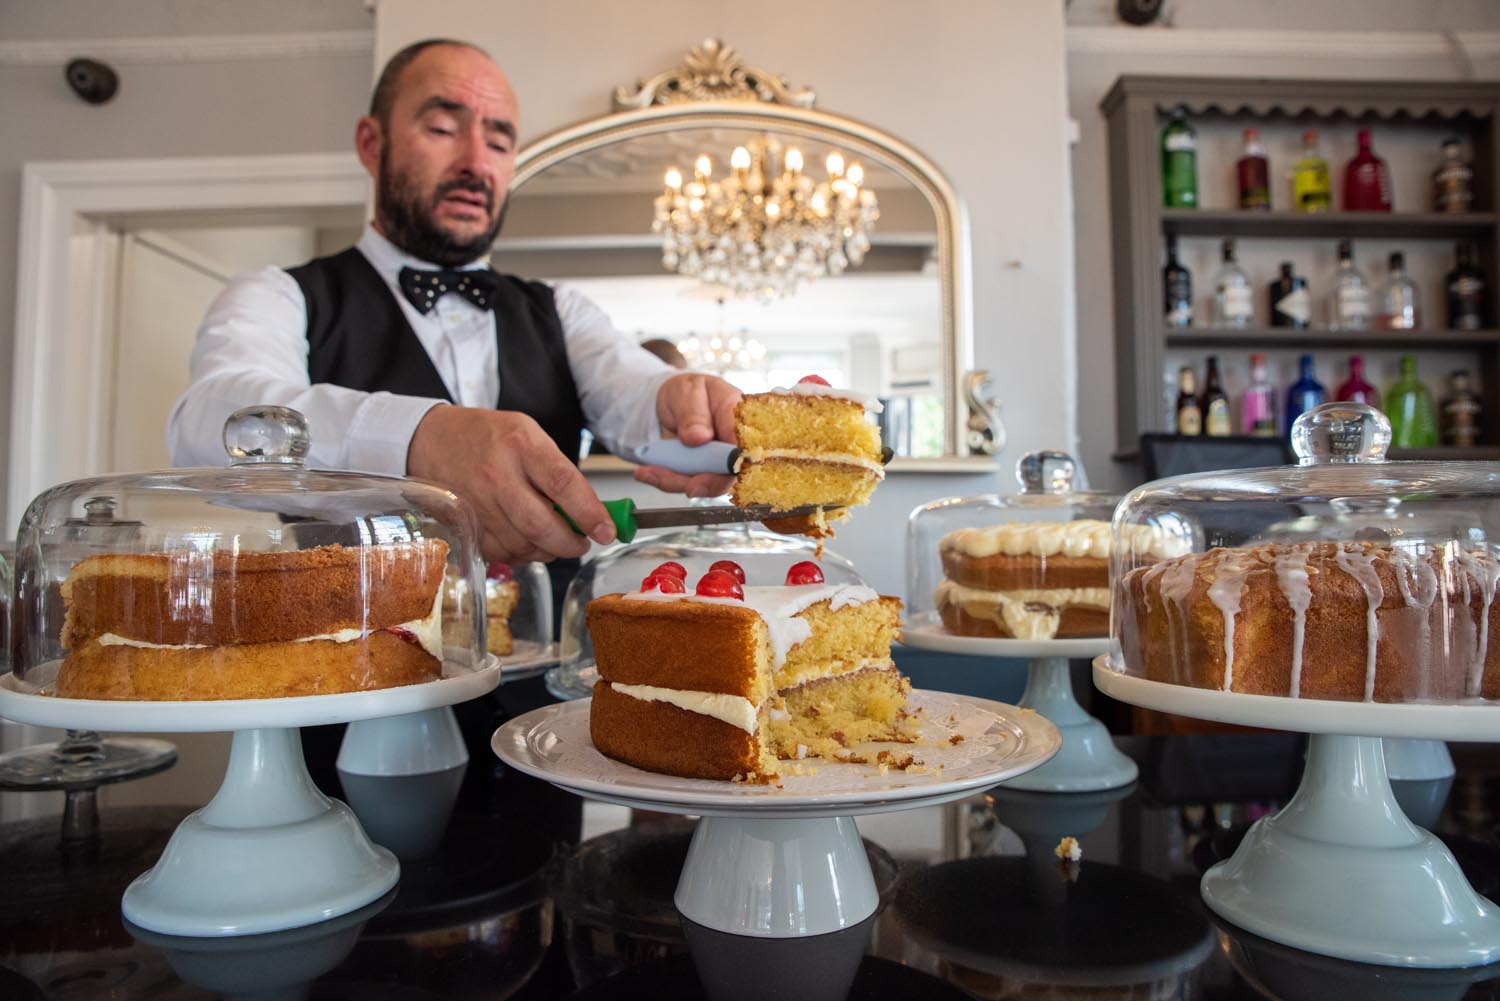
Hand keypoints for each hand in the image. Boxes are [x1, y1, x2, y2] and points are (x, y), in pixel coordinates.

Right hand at [408, 405, 612, 563]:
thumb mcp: (527, 434)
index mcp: (521, 444)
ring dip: (548, 551)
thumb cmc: (486, 435)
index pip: (564, 484)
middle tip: (582, 543)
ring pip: (523, 544)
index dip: (590, 514)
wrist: (431, 439)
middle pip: (542, 525)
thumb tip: (590, 511)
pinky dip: (522, 554)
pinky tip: (529, 542)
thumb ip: (558, 470)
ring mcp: (478, 502)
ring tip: (556, 541)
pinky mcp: (465, 524)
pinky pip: (502, 552)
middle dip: (570, 543)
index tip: (606, 530)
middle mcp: (498, 475)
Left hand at [634, 373, 741, 496]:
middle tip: (677, 483)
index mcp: (738, 416)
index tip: (712, 471)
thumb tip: (702, 437)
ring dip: (676, 481)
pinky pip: (688, 483)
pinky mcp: (703, 473)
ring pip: (706, 483)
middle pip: (729, 472)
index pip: (744, 444)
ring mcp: (719, 461)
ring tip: (648, 472)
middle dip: (702, 482)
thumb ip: (693, 413)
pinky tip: (648, 472)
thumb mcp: (687, 392)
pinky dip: (666, 480)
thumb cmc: (688, 392)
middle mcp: (734, 443)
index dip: (731, 462)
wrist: (672, 403)